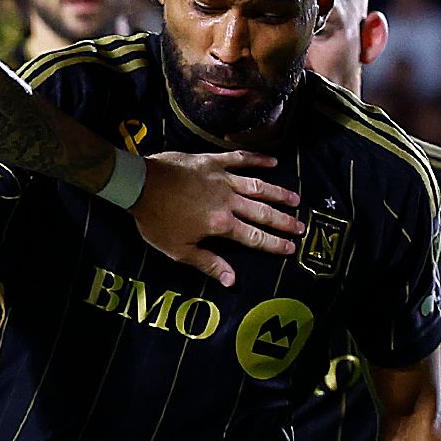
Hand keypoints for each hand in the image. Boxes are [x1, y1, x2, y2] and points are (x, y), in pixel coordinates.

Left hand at [130, 152, 303, 286]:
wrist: (139, 184)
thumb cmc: (156, 219)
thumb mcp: (178, 250)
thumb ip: (208, 263)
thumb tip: (232, 281)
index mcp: (220, 224)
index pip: (254, 237)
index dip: (274, 244)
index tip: (291, 248)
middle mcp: (227, 201)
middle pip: (262, 212)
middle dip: (284, 221)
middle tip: (301, 227)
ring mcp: (221, 179)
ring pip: (258, 186)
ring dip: (278, 193)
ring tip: (296, 199)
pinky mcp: (212, 162)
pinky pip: (239, 159)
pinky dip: (257, 159)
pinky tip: (273, 161)